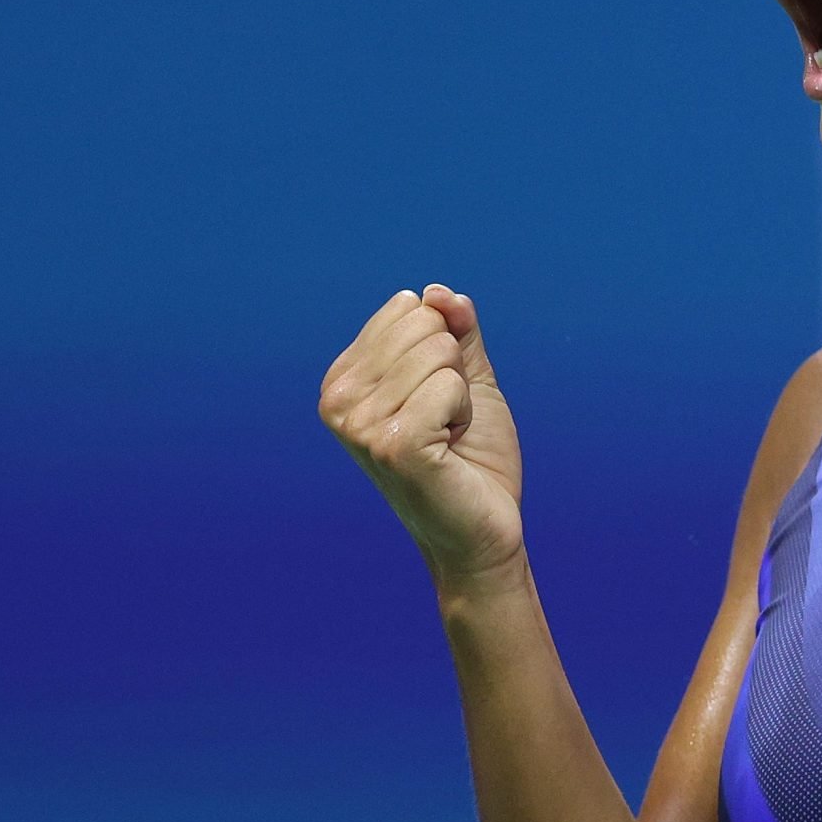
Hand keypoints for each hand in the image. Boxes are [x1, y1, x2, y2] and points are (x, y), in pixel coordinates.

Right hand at [319, 284, 525, 585]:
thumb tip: (440, 292)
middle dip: (455, 371)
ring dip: (462, 396)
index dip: (446, 350)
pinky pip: (450, 386)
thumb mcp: (467, 379)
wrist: (483, 529)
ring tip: (448, 438)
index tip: (438, 400)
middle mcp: (338, 400)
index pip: (409, 308)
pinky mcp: (392, 445)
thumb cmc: (471, 458)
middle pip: (425, 325)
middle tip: (447, 423)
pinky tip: (450, 449)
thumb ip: (457, 331)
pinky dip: (466, 413)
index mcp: (344, 379)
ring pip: (440, 353)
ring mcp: (359, 425)